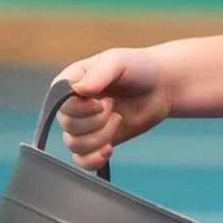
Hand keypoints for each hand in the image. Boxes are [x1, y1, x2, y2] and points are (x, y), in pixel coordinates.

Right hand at [53, 47, 170, 170]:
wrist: (162, 86)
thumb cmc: (138, 67)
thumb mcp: (118, 61)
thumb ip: (98, 74)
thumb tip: (77, 90)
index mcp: (70, 82)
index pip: (60, 104)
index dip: (82, 107)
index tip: (105, 99)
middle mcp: (71, 105)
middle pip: (69, 126)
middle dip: (97, 120)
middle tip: (114, 105)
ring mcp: (83, 125)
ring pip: (75, 145)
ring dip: (101, 136)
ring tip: (118, 119)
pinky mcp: (96, 142)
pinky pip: (82, 161)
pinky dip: (94, 159)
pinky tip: (109, 149)